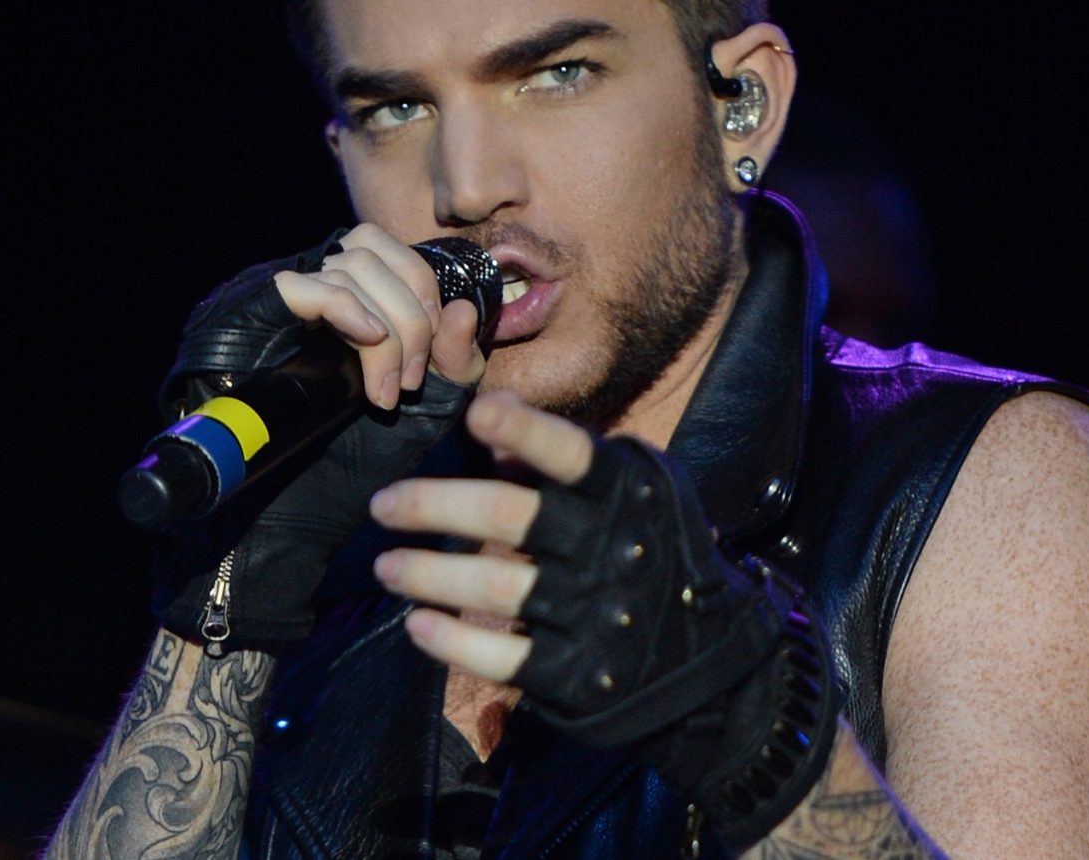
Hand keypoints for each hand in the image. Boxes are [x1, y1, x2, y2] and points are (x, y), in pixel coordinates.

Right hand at [151, 225, 486, 651]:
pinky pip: (304, 286)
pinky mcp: (248, 317)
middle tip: (414, 380)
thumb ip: (455, 365)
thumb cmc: (351, 463)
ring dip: (387, 327)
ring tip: (387, 392)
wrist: (287, 516)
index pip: (396, 254)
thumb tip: (463, 309)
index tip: (436, 362)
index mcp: (349, 301)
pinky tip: (369, 344)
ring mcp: (278, 300)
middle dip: (413, 311)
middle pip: (375, 248)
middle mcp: (310, 288)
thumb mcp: (425, 411)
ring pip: (348, 265)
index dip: (428, 297)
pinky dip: (347, 309)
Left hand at [369, 392, 839, 849]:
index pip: (572, 453)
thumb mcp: (636, 490)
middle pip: (509, 515)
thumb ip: (567, 460)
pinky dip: (452, 641)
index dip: (524, 431)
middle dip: (433, 504)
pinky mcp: (579, 673)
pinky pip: (503, 657)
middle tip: (382, 505)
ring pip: (496, 586)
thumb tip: (490, 426)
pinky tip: (418, 625)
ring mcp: (596, 614)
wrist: (707, 657)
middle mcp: (611, 549)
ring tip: (386, 567)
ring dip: (427, 574)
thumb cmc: (654, 550)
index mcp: (626, 492)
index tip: (476, 415)